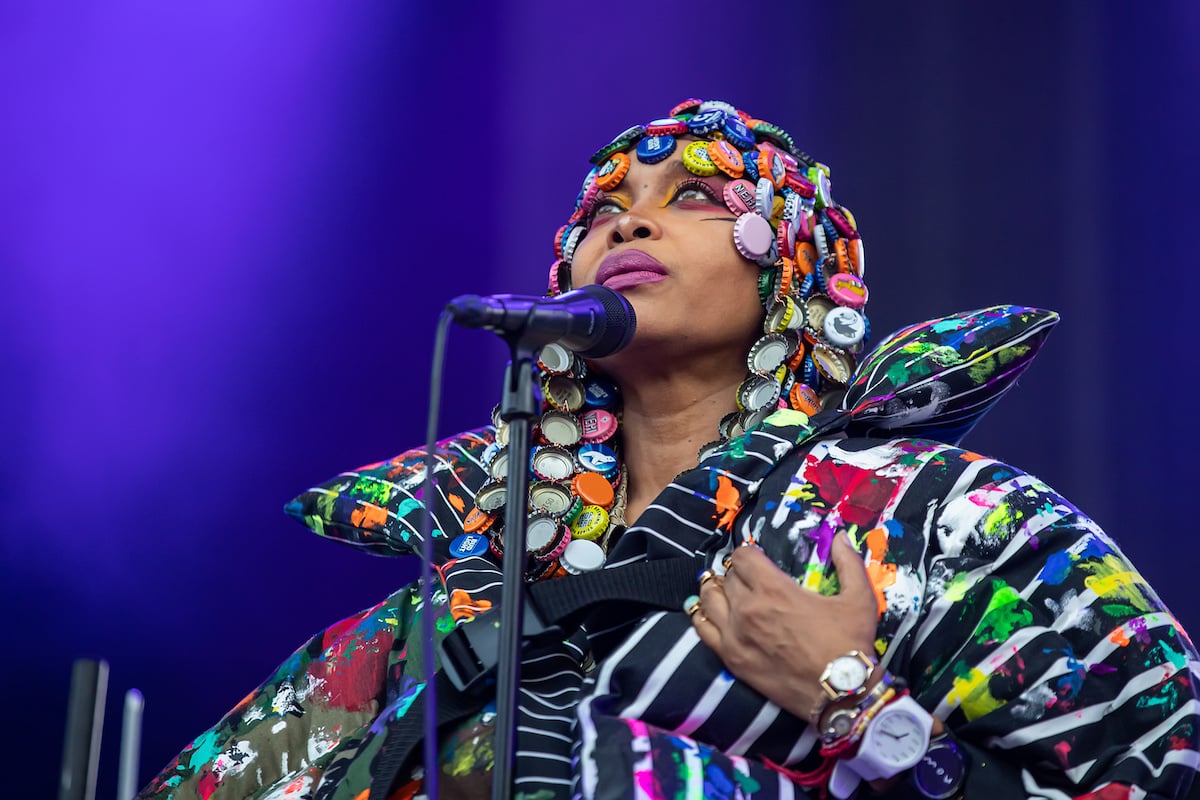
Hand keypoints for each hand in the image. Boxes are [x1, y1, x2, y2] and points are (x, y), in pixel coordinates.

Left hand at [690, 532, 879, 721]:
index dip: (749, 554)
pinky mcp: (731, 658)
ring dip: (716, 590)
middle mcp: (747, 608)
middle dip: (738, 574)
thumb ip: (849, 563)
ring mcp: (735, 635)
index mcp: (774, 589)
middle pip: (727, 577)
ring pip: (709, 599)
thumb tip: (841, 537)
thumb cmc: (850, 645)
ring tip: (725, 590)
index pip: (742, 557)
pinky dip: (702, 615)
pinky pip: (702, 629)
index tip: (757, 559)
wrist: (841, 694)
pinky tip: (708, 611)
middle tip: (749, 579)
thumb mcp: (860, 599)